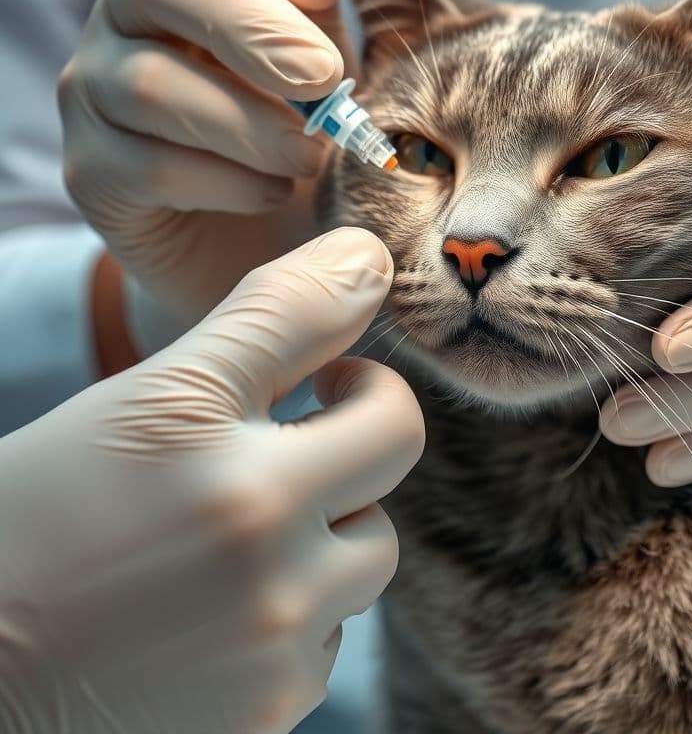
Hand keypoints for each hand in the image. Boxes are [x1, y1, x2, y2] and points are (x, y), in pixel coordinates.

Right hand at [0, 227, 423, 733]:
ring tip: (225, 534)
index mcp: (251, 490)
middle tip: (279, 450)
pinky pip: (318, 647)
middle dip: (346, 464)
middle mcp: (276, 588)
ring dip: (315, 543)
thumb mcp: (156, 392)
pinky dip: (285, 616)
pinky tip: (208, 605)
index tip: (326, 383)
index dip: (367, 388)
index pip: (396, 420)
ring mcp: (270, 667)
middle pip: (383, 510)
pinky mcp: (260, 724)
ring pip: (354, 574)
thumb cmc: (41, 513)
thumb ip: (278, 320)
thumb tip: (369, 259)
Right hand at [59, 0, 352, 349]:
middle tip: (323, 80)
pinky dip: (230, 182)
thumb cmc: (298, 148)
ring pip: (153, 86)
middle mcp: (127, 27)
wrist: (262, 249)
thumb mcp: (329, 83)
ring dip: (252, 127)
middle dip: (249, 28)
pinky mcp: (91, 172)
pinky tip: (268, 192)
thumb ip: (323, 24)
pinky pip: (153, 166)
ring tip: (308, 157)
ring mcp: (95, 96)